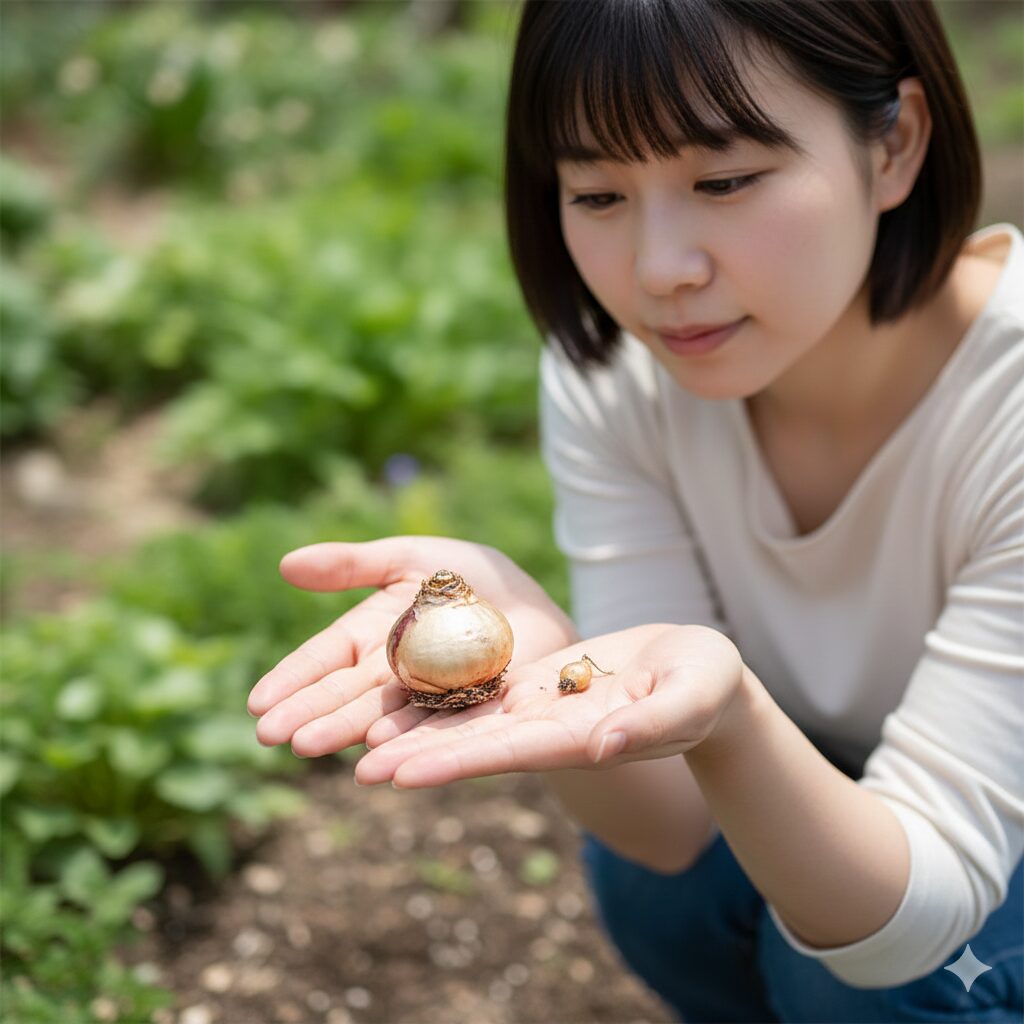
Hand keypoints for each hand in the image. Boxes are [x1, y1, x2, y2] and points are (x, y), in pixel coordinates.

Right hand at [248, 536, 578, 755]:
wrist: (531, 602)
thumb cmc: (469, 576)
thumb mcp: (409, 557)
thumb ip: (352, 565)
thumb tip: (284, 564)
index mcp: (370, 635)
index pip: (323, 659)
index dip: (292, 679)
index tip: (257, 701)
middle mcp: (389, 673)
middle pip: (342, 695)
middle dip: (306, 714)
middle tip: (269, 735)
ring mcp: (424, 696)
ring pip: (378, 717)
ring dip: (343, 733)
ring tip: (309, 746)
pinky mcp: (463, 712)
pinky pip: (432, 726)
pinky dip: (403, 739)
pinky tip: (377, 751)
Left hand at [354, 623, 745, 787]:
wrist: (699, 670)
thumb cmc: (706, 685)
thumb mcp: (691, 697)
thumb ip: (652, 723)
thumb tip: (606, 748)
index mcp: (583, 736)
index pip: (509, 753)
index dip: (454, 762)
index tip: (401, 776)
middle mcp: (550, 728)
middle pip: (474, 743)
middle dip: (417, 755)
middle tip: (355, 769)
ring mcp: (541, 706)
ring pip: (470, 716)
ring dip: (419, 729)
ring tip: (360, 740)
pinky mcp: (538, 681)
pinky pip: (484, 685)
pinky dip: (444, 692)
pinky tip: (402, 692)